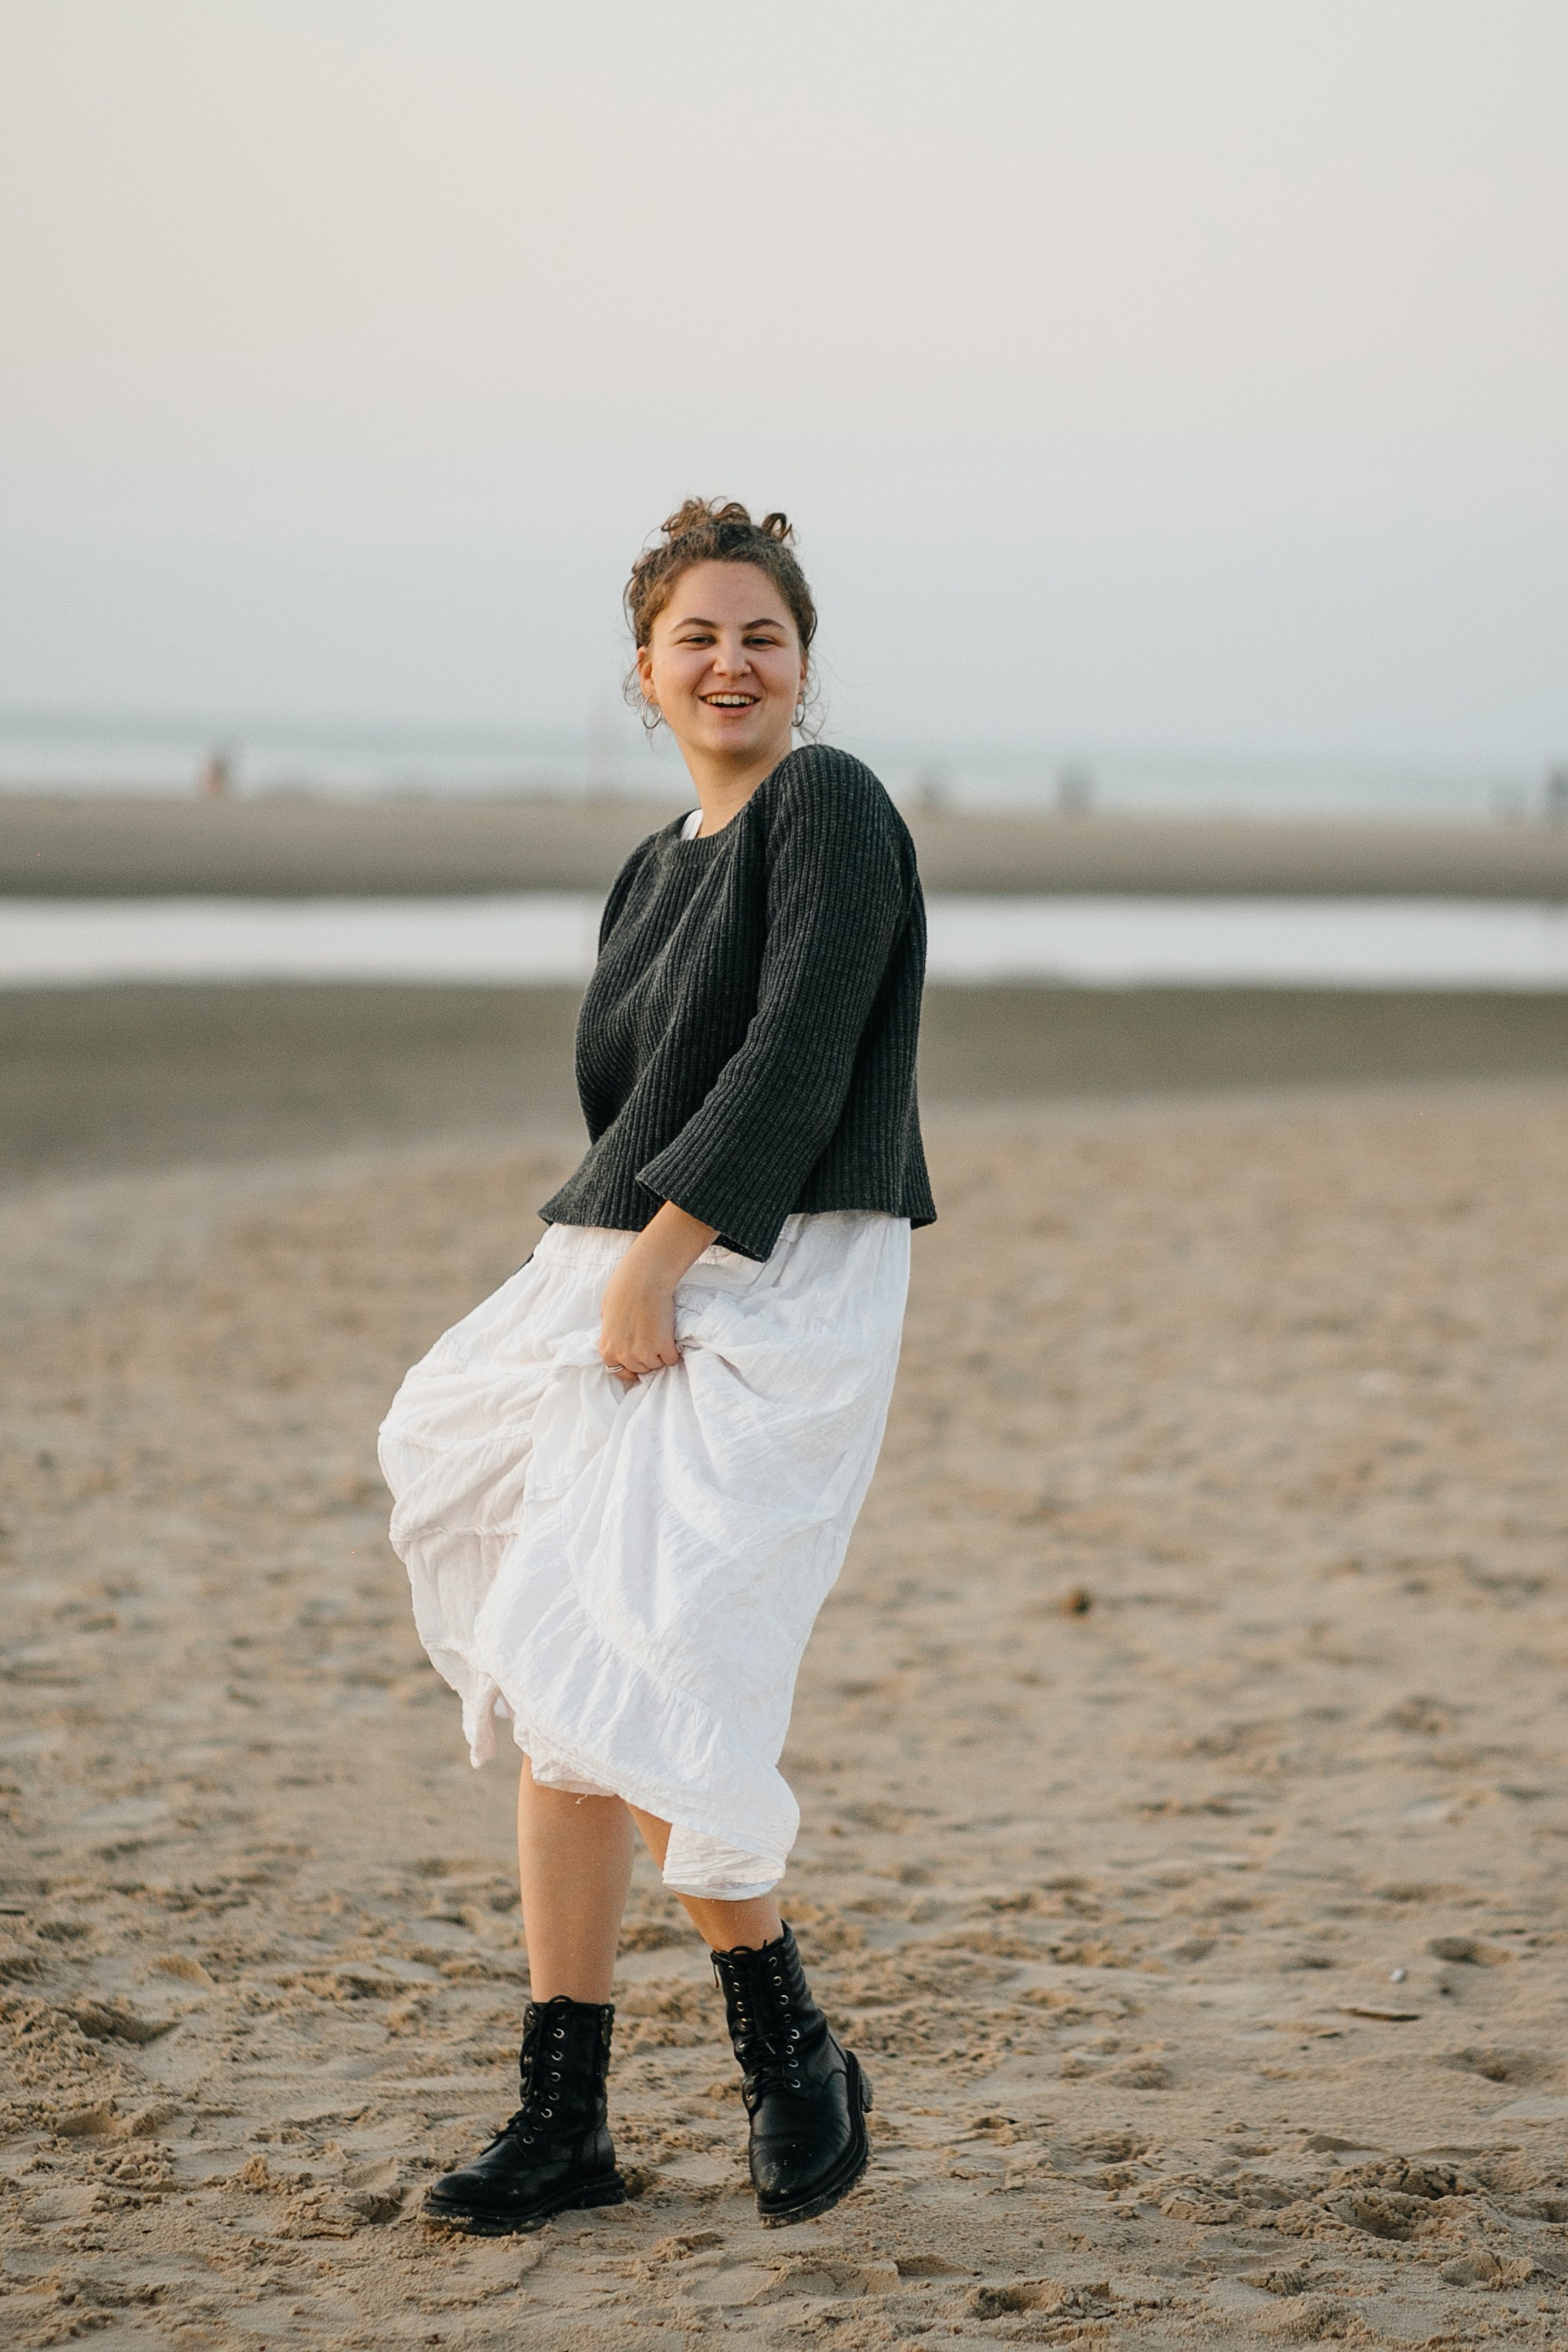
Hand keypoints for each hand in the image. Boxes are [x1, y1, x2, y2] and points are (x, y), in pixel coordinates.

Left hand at [598, 1202, 717, 1383]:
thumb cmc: (623, 1289)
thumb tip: (617, 1338)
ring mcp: (644, 1354)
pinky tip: (670, 1335)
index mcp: (607, 1349)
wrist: (642, 1279)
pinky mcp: (663, 1348)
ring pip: (656, 1365)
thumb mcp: (606, 1314)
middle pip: (640, 1369)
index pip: (619, 1372)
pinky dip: (673, 1350)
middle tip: (652, 1339)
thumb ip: (610, 1333)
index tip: (639, 1357)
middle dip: (646, 1356)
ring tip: (660, 1334)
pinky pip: (671, 1359)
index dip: (630, 1365)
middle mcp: (624, 1356)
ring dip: (660, 1353)